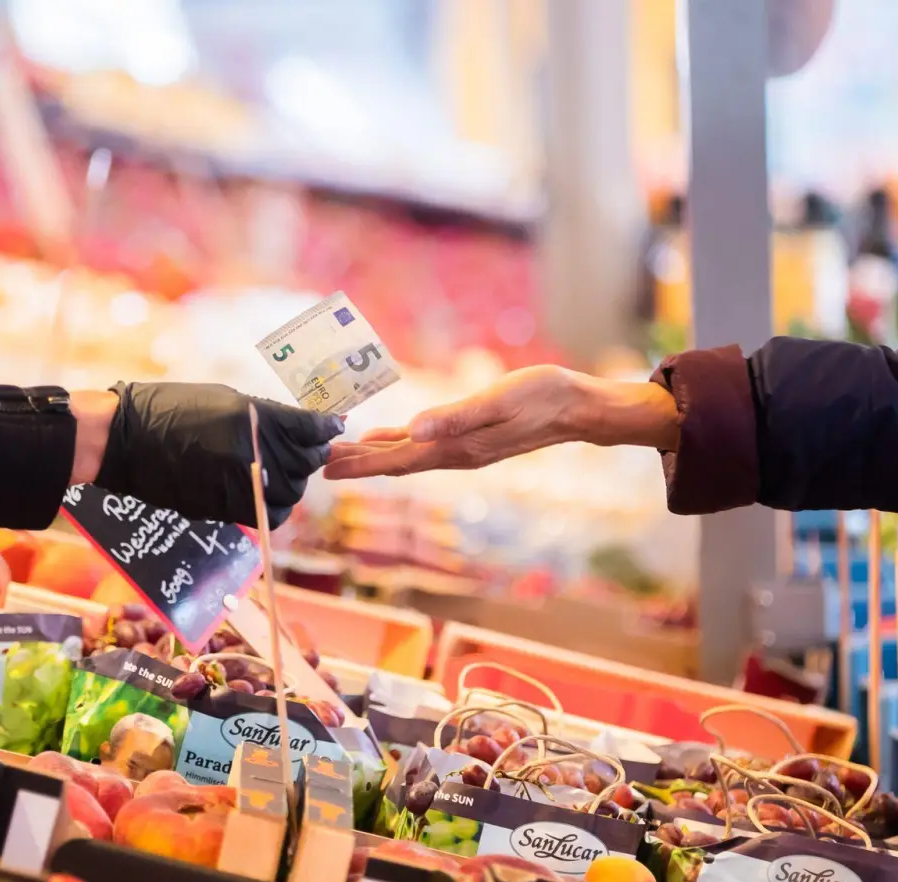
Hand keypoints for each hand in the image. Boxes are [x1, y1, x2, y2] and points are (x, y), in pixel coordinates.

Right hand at [96, 382, 342, 526]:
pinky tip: (265, 494)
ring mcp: (237, 483)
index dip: (325, 429)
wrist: (123, 440)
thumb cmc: (169, 409)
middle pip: (304, 462)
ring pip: (290, 492)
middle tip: (310, 448)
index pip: (307, 428)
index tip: (334, 427)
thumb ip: (263, 415)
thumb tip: (300, 426)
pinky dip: (272, 506)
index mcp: (251, 417)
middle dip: (311, 455)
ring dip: (293, 482)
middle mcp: (250, 451)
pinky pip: (266, 514)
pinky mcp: (223, 507)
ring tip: (283, 470)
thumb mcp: (222, 399)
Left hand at [323, 366, 678, 479]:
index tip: (326, 467)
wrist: (577, 406)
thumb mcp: (498, 401)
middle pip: (396, 462)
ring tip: (343, 454)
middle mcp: (455, 454)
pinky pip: (425, 443)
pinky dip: (400, 442)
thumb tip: (414, 431)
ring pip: (408, 455)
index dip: (360, 465)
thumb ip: (455, 418)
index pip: (397, 460)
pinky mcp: (472, 435)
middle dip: (358, 464)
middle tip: (319, 464)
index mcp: (456, 448)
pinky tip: (390, 437)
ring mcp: (463, 447)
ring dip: (375, 456)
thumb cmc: (541, 397)